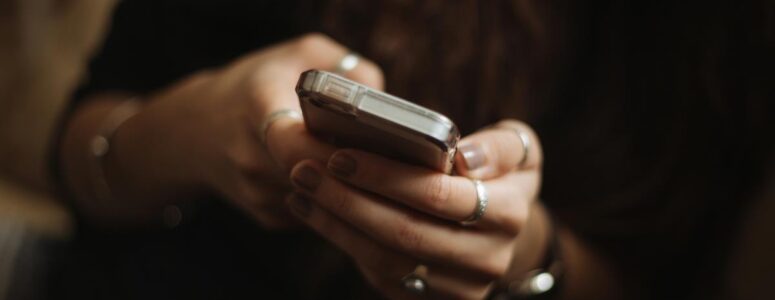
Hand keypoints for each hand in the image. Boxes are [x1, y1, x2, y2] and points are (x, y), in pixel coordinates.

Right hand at [109, 33, 383, 227]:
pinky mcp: (266, 216)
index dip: (330, 149)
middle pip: (314, 176)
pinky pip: (315, 212)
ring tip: (372, 166)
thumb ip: (344, 68)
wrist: (196, 130)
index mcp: (256, 106)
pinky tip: (342, 179)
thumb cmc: (258, 84)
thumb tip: (384, 104)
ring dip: (348, 187)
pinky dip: (334, 199)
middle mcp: (249, 155)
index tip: (361, 143)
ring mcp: (256, 192)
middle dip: (353, 170)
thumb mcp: (299, 54)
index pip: (291, 140)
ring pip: (321, 199)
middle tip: (387, 159)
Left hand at [287, 120, 546, 298]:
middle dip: (348, 200)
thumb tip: (465, 159)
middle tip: (306, 170)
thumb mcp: (517, 149)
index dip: (385, 176)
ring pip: (386, 260)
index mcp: (509, 213)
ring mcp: (459, 288)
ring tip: (302, 189)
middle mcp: (489, 258)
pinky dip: (342, 241)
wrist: (498, 229)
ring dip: (336, 223)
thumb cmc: (498, 174)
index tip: (340, 155)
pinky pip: (380, 275)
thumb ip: (500, 146)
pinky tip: (314, 212)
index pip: (438, 196)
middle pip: (404, 233)